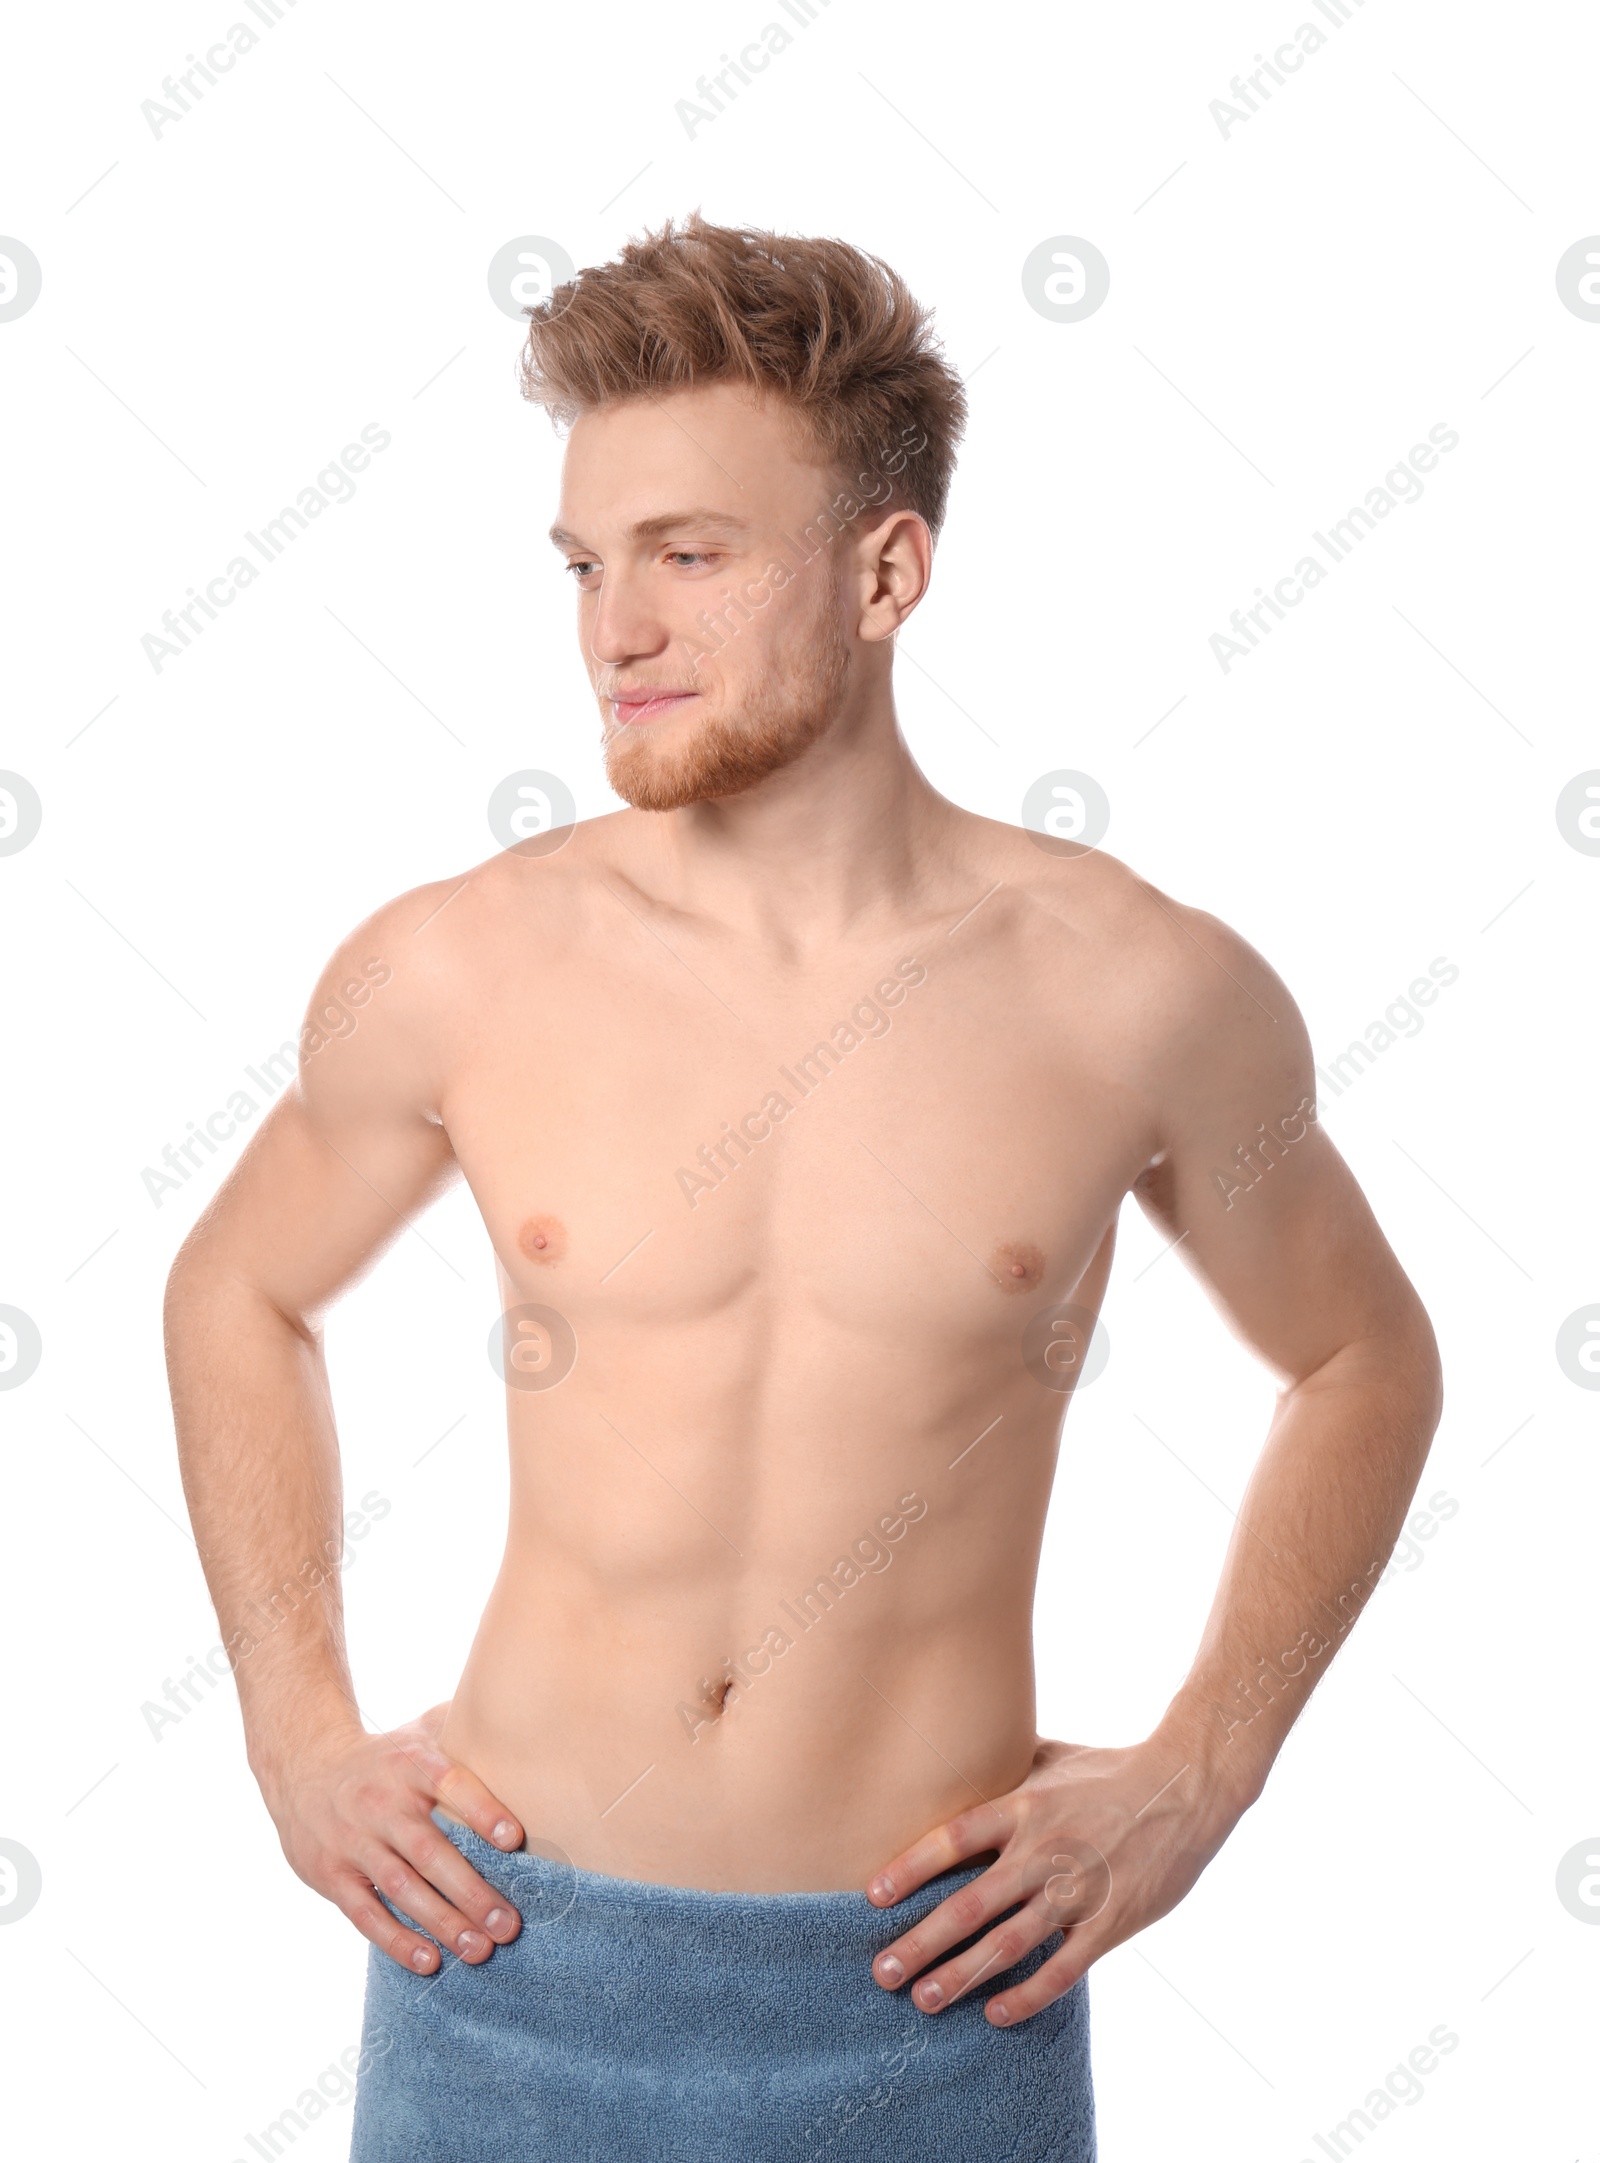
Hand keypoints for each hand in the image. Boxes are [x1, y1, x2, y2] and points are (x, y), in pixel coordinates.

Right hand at [260, 1702, 526, 1973]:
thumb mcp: (420, 1730)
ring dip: (442, 1922)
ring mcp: (354, 1841)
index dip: (481, 1810)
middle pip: (430, 1850)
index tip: (514, 1839)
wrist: (304, 1768)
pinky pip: (365, 1912)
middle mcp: (382, 1803)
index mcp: (411, 1764)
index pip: (449, 1783)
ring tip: (480, 1950)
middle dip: (471, 1891)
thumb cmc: (386, 1756)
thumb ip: (465, 1728)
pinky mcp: (331, 1874)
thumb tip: (525, 1724)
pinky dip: (396, 1940)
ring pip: (401, 1887)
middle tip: (509, 1924)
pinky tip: (429, 1960)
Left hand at [865, 1735, 1240, 2026]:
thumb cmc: (1111, 1770)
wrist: (1185, 1787)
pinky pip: (1063, 1969)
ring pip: (1008, 1943)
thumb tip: (960, 1754)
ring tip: (924, 2001)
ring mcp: (1077, 1890)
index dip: (911, 1868)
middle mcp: (1042, 1851)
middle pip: (970, 1903)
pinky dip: (1028, 1996)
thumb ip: (1006, 1766)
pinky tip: (996, 2015)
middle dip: (922, 1941)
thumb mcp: (1052, 1757)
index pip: (954, 1839)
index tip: (873, 1897)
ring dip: (963, 1975)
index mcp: (1023, 1807)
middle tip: (881, 1972)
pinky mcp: (1110, 1923)